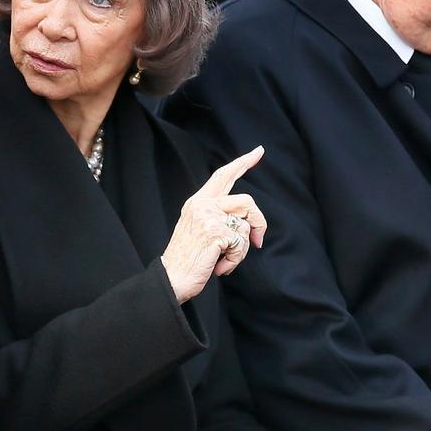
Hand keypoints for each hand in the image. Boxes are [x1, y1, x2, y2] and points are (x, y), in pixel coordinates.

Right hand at [161, 146, 266, 302]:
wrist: (172, 279)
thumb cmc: (188, 260)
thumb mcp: (200, 230)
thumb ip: (218, 217)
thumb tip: (248, 220)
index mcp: (197, 202)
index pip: (223, 175)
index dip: (242, 162)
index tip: (258, 151)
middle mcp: (202, 204)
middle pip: (246, 201)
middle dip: (259, 222)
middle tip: (258, 241)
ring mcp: (208, 217)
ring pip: (245, 225)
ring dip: (241, 249)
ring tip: (223, 259)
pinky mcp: (215, 232)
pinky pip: (241, 243)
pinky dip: (235, 260)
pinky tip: (220, 267)